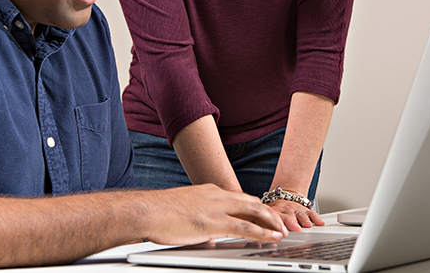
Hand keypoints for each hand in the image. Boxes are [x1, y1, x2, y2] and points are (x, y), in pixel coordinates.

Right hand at [142, 184, 287, 245]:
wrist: (147, 211)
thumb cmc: (157, 213)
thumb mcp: (183, 212)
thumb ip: (198, 222)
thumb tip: (205, 237)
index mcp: (208, 191)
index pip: (238, 198)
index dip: (253, 206)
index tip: (263, 214)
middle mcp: (216, 196)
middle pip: (250, 202)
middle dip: (268, 213)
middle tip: (280, 222)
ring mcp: (216, 208)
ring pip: (253, 212)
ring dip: (270, 222)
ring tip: (282, 230)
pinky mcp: (214, 223)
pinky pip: (245, 228)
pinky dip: (262, 233)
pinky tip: (272, 237)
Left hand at [267, 198, 323, 231]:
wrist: (286, 194)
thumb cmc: (276, 209)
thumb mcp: (268, 212)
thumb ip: (264, 221)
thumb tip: (259, 234)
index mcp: (275, 212)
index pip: (275, 217)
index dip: (277, 224)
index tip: (280, 232)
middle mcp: (286, 211)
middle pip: (288, 217)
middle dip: (292, 223)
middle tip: (296, 229)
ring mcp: (296, 210)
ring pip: (300, 214)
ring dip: (304, 220)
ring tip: (308, 225)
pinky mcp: (305, 209)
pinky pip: (311, 213)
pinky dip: (316, 218)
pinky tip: (320, 223)